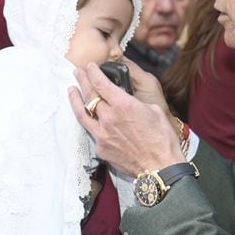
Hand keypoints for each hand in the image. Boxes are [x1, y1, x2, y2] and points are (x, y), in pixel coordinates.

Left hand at [68, 63, 183, 175]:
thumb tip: (128, 101)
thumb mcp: (154, 111)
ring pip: (82, 113)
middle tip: (78, 73)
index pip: (101, 83)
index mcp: (123, 105)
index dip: (93, 72)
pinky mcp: (101, 148)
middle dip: (83, 81)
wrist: (160, 167)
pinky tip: (88, 118)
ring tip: (71, 90)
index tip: (90, 67)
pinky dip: (90, 122)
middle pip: (90, 95)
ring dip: (75, 99)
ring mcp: (102, 134)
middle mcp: (109, 118)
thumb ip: (136, 103)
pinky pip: (91, 132)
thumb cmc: (162, 140)